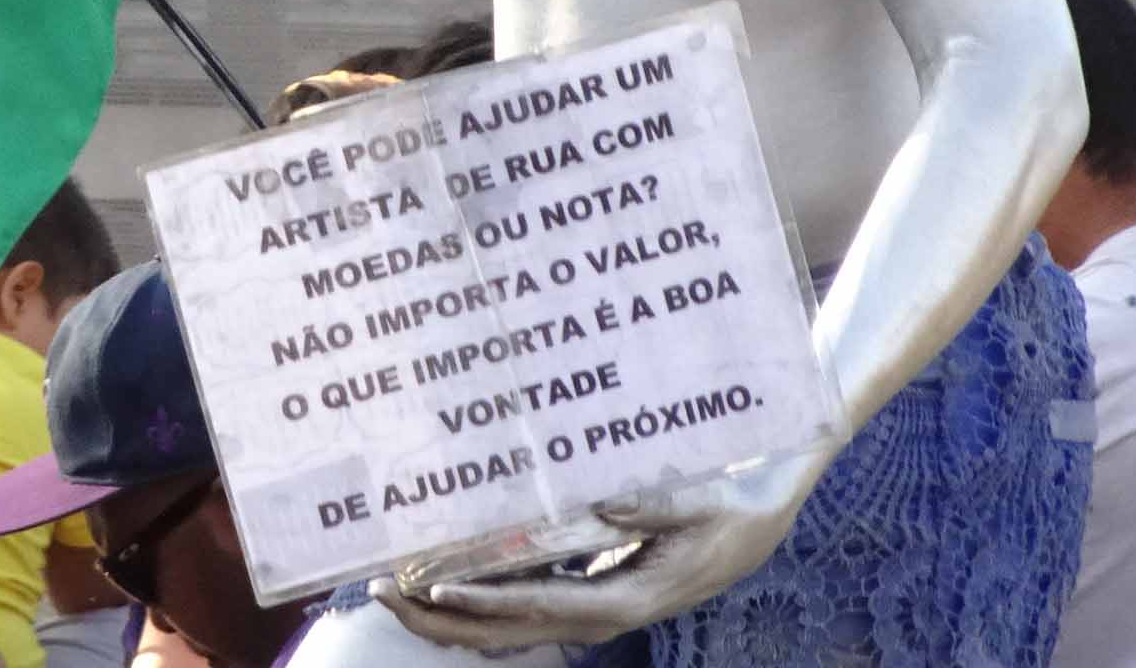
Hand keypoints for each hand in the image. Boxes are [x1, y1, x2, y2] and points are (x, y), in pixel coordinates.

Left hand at [374, 446, 828, 647]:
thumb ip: (654, 505)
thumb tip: (605, 503)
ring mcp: (590, 610)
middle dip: (440, 620)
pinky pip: (519, 612)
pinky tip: (436, 587)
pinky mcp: (587, 595)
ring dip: (446, 619)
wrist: (754, 523)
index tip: (435, 592)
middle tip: (380, 590)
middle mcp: (600, 614)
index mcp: (624, 598)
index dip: (485, 604)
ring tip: (388, 590)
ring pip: (506, 629)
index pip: (541, 608)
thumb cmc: (726, 509)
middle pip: (507, 632)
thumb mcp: (699, 503)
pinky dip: (474, 607)